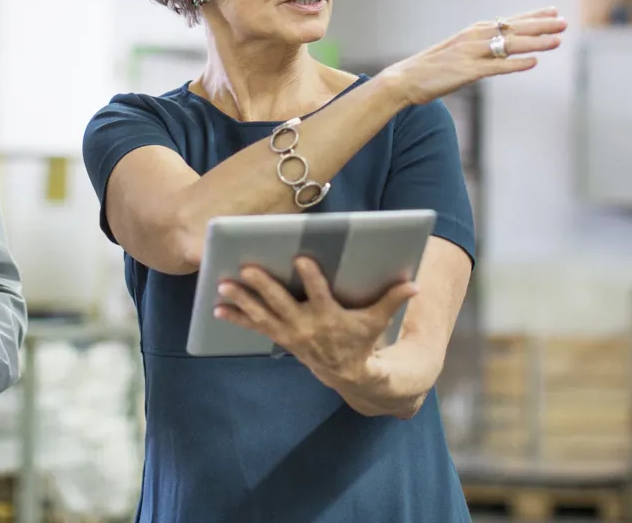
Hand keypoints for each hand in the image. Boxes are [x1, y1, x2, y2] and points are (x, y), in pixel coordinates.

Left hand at [213, 257, 417, 390]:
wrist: (347, 373)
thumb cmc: (362, 339)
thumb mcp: (378, 321)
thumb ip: (392, 299)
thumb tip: (414, 285)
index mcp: (330, 317)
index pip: (320, 295)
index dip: (312, 278)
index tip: (302, 259)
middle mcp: (306, 326)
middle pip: (282, 303)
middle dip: (264, 287)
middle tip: (247, 269)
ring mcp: (290, 333)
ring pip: (262, 314)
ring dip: (242, 300)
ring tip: (223, 285)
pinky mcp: (281, 338)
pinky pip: (254, 327)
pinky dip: (236, 318)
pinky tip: (217, 309)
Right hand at [376, 6, 565, 106]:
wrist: (406, 78)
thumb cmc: (434, 67)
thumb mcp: (460, 50)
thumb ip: (481, 47)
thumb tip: (502, 46)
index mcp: (475, 30)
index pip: (510, 19)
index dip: (534, 15)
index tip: (554, 10)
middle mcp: (475, 37)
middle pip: (515, 28)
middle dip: (542, 25)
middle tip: (564, 22)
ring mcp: (472, 53)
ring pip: (510, 45)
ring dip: (536, 42)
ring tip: (558, 40)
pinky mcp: (467, 71)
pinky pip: (497, 66)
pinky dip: (516, 63)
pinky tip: (533, 62)